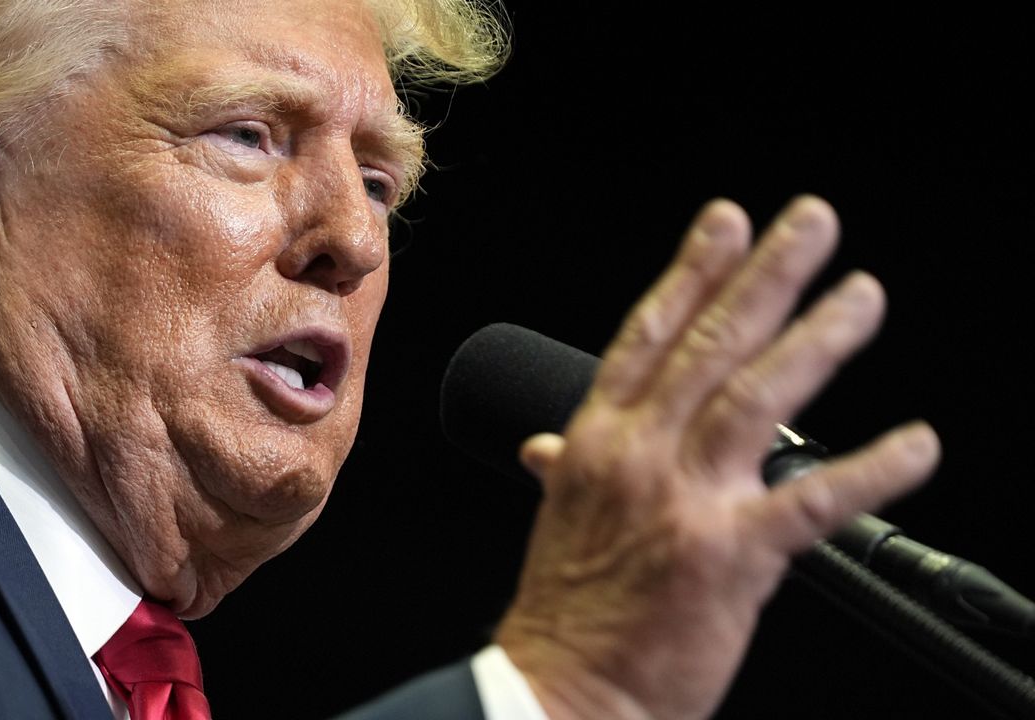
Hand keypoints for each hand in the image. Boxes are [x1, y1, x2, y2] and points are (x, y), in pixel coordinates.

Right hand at [493, 196, 939, 719]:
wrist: (565, 692)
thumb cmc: (567, 609)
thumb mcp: (559, 520)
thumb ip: (567, 467)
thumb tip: (545, 444)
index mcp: (595, 441)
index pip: (647, 336)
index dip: (691, 273)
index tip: (727, 222)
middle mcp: (638, 456)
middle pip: (710, 346)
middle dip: (766, 276)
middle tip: (812, 222)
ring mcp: (684, 501)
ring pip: (757, 399)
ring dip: (818, 341)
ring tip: (862, 296)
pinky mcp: (731, 555)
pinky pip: (813, 501)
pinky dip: (871, 470)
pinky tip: (916, 444)